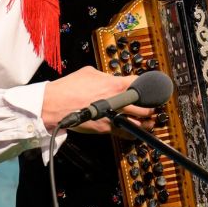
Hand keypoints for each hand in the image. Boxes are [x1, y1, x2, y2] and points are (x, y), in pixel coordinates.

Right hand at [41, 66, 156, 134]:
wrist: (55, 105)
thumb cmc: (69, 87)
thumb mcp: (89, 72)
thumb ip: (105, 76)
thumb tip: (112, 78)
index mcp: (115, 84)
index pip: (139, 83)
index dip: (147, 84)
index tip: (149, 86)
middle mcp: (117, 100)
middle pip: (144, 104)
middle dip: (150, 105)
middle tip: (152, 105)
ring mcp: (113, 116)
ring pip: (139, 121)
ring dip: (146, 121)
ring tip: (150, 120)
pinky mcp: (106, 128)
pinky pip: (126, 133)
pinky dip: (134, 133)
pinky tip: (138, 131)